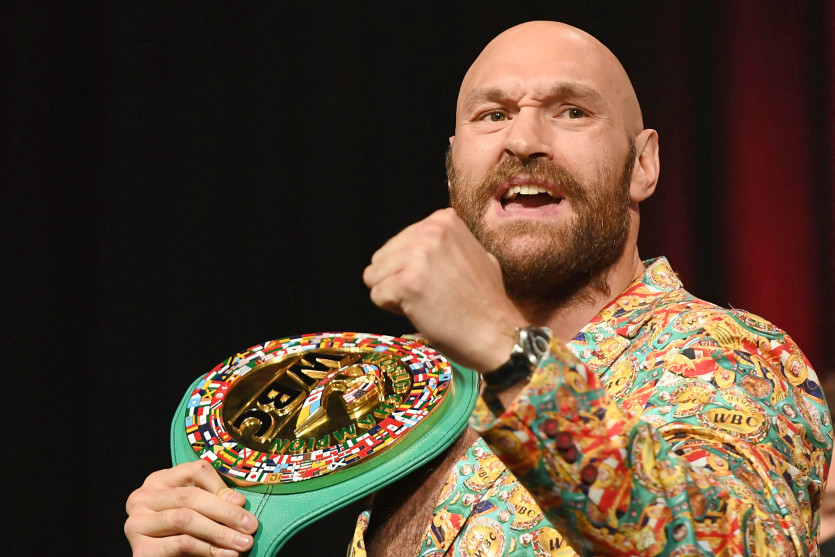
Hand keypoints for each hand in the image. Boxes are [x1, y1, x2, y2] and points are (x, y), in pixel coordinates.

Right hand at [125, 460, 256, 555]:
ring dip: (220, 532)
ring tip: (243, 543)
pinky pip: (180, 543)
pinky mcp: (140, 550)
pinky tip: (226, 554)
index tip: (243, 503)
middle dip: (226, 512)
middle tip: (251, 526)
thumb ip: (215, 500)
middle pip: (190, 496)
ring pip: (185, 519)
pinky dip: (208, 549)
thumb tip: (237, 500)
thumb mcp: (199, 511)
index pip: (196, 471)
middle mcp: (143, 497)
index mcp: (159, 480)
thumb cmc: (184, 533)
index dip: (221, 486)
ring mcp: (137, 523)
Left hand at [363, 208, 525, 370]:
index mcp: (443, 220)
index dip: (410, 268)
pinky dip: (393, 309)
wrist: (497, 334)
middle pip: (381, 258)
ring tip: (426, 303)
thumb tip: (418, 243)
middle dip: (397, 280)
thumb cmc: (485, 303)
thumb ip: (445, 244)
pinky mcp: (408, 282)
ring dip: (394, 295)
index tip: (437, 281)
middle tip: (430, 296)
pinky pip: (377, 295)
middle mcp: (430, 231)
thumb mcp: (473, 254)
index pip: (398, 243)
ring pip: (374, 276)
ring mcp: (418, 256)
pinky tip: (421, 312)